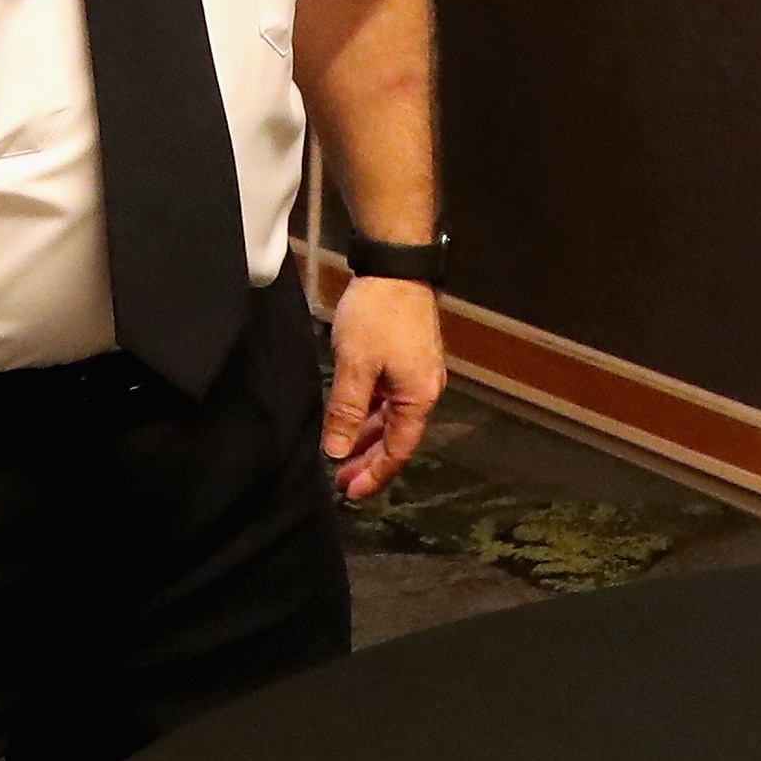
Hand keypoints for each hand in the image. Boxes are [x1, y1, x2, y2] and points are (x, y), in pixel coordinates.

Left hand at [321, 275, 445, 497]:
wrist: (396, 268)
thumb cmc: (378, 316)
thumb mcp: (356, 366)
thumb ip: (347, 411)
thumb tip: (337, 451)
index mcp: (418, 398)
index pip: (398, 450)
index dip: (374, 474)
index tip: (349, 492)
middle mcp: (423, 391)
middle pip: (396, 438)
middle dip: (368, 461)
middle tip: (339, 481)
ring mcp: (415, 375)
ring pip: (389, 419)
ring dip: (366, 438)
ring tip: (340, 457)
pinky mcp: (404, 361)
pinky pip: (386, 399)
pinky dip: (368, 415)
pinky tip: (349, 422)